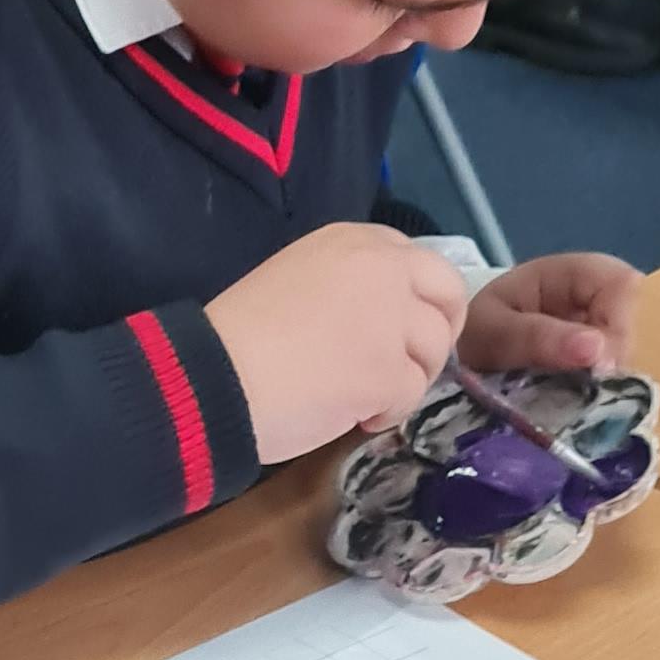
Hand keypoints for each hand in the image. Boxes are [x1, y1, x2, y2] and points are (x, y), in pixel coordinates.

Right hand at [203, 222, 470, 459]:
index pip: (418, 261)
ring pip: (432, 351)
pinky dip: (387, 413)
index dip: (418, 299)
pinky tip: (354, 418)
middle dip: (439, 331)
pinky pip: (410, 396)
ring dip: (407, 379)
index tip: (401, 327)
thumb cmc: (239, 335)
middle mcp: (382, 268)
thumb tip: (377, 321)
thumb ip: (345, 286)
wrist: (212, 378)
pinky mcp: (387, 370)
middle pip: (446, 295)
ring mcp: (390, 319)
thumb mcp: (297, 280)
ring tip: (364, 399)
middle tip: (413, 364)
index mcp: (353, 241)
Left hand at [459, 249, 640, 379]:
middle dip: (610, 360)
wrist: (454, 359)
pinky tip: (571, 403)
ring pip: (624, 356)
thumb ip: (538, 338)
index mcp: (570, 273)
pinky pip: (611, 378)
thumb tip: (597, 350)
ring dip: (602, 381)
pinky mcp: (594, 365)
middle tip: (578, 388)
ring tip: (564, 396)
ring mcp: (597, 333)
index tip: (598, 365)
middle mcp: (592, 299)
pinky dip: (596, 394)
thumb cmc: (472, 332)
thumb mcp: (492, 332)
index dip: (618, 324)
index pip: (621, 284)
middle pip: (629, 323)